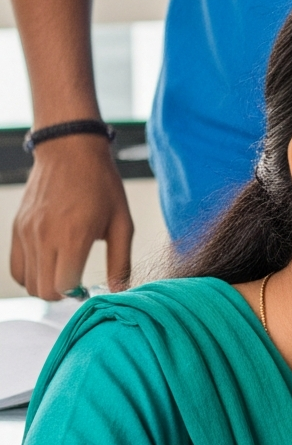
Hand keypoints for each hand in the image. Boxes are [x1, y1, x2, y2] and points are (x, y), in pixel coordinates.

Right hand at [10, 134, 132, 296]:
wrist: (70, 151)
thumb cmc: (102, 186)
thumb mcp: (123, 223)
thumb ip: (120, 261)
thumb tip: (119, 291)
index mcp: (74, 236)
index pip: (62, 286)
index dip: (76, 293)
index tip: (87, 285)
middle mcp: (45, 237)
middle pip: (42, 290)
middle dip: (60, 293)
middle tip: (75, 281)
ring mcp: (26, 233)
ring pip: (26, 282)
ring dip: (44, 284)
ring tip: (62, 271)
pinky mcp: (16, 228)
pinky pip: (15, 267)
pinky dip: (29, 273)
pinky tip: (48, 263)